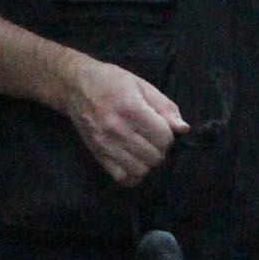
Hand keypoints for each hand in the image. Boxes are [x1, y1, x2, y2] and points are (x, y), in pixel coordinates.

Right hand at [62, 55, 188, 185]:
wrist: (75, 87)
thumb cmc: (111, 81)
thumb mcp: (142, 85)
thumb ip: (165, 107)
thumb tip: (183, 129)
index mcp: (131, 109)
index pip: (164, 137)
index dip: (168, 133)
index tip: (161, 126)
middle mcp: (117, 130)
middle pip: (155, 156)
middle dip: (160, 148)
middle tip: (153, 137)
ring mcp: (106, 145)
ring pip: (141, 170)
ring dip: (148, 162)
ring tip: (143, 149)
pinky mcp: (97, 155)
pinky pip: (122, 177)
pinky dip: (133, 174)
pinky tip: (134, 161)